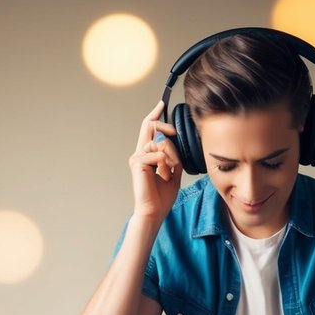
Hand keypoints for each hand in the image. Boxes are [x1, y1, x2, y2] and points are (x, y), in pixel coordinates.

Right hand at [129, 100, 182, 220]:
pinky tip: (163, 176)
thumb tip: (177, 146)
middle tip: (175, 132)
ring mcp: (137, 157)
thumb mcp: (174, 174)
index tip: (161, 103)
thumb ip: (174, 159)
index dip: (155, 114)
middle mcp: (139, 153)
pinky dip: (166, 165)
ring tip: (169, 172)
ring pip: (161, 143)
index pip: (149, 129)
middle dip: (164, 124)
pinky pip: (159, 155)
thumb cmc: (161, 197)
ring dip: (171, 157)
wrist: (154, 211)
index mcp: (147, 155)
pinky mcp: (138, 162)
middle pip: (150, 125)